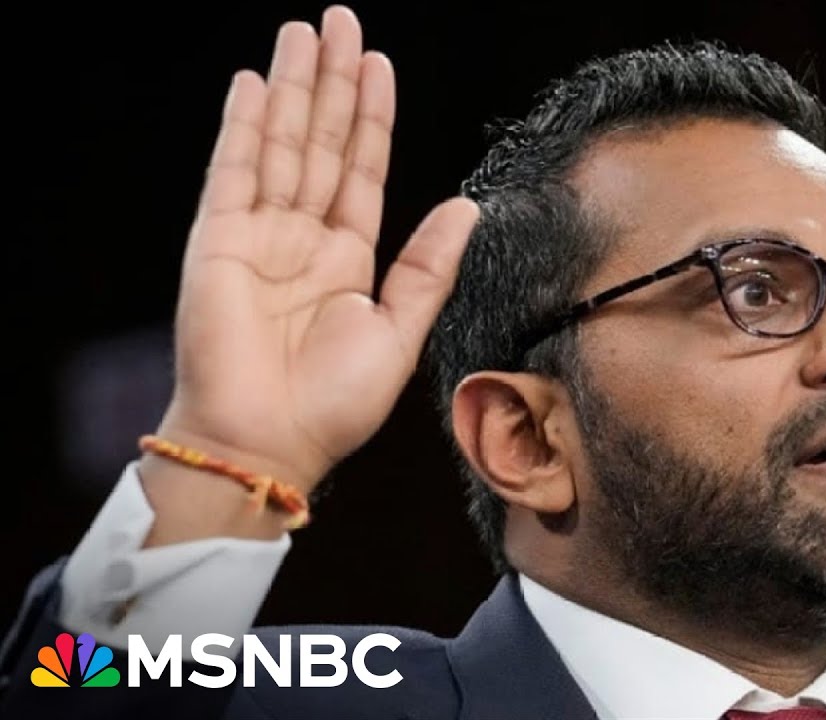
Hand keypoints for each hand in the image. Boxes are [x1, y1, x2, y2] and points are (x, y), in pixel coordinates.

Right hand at [152, 6, 477, 496]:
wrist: (270, 443)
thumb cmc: (334, 404)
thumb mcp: (400, 332)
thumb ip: (429, 266)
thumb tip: (466, 207)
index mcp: (347, 259)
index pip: (361, 170)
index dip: (370, 117)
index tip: (378, 65)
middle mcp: (303, 239)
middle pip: (320, 142)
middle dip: (331, 82)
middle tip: (339, 20)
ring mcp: (258, 235)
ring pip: (280, 144)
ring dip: (291, 87)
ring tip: (303, 32)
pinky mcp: (218, 241)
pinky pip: (233, 171)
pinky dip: (242, 126)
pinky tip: (252, 84)